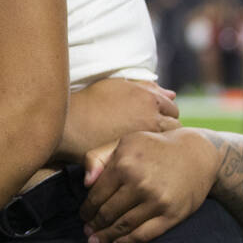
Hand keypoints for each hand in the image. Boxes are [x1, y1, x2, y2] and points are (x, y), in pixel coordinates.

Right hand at [58, 79, 179, 162]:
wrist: (67, 126)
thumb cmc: (89, 102)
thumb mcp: (117, 85)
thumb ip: (146, 87)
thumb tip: (172, 94)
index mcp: (148, 99)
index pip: (172, 109)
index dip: (164, 115)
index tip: (154, 120)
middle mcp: (151, 118)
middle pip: (174, 127)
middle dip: (167, 130)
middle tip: (153, 135)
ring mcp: (143, 138)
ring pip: (165, 144)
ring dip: (159, 145)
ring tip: (147, 147)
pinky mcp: (133, 155)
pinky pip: (151, 157)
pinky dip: (148, 157)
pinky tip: (138, 155)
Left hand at [79, 128, 219, 242]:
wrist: (198, 152)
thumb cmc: (155, 148)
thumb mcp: (124, 142)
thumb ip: (98, 158)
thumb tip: (85, 183)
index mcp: (123, 164)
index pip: (96, 195)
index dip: (87, 209)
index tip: (84, 216)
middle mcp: (139, 183)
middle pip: (107, 213)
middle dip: (94, 225)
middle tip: (88, 233)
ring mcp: (157, 201)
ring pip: (123, 226)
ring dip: (107, 237)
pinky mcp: (172, 214)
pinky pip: (144, 234)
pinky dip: (128, 242)